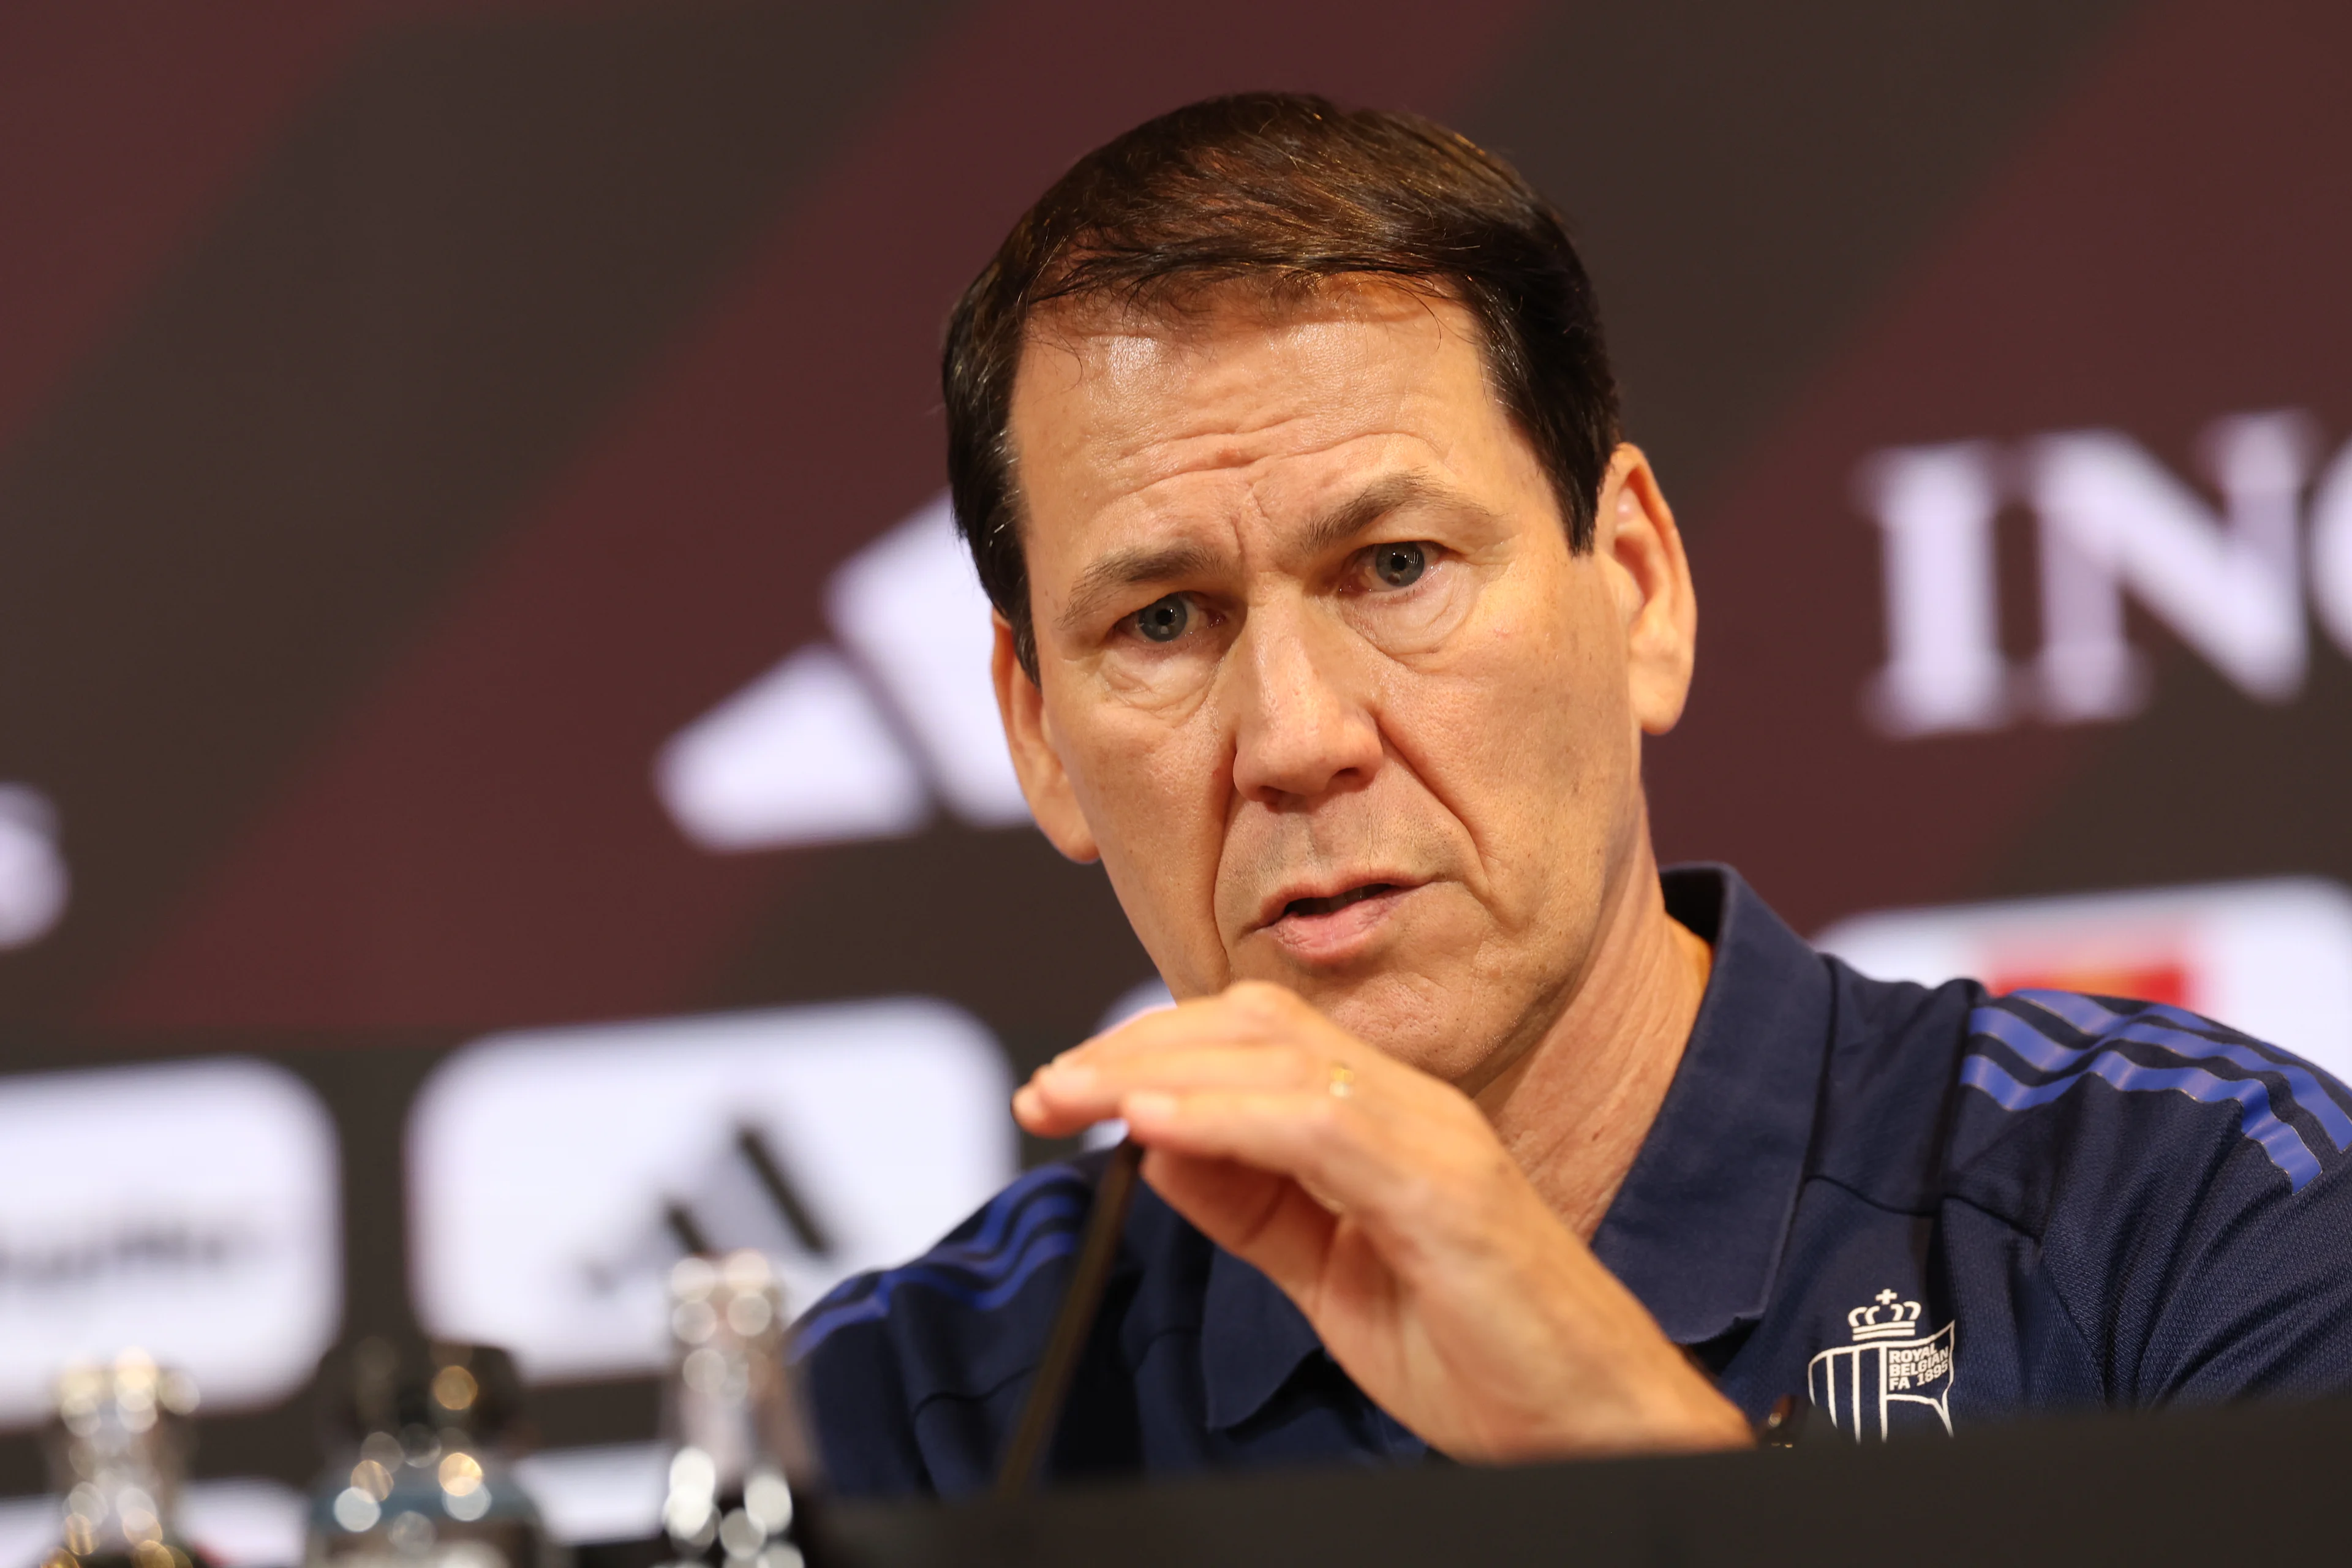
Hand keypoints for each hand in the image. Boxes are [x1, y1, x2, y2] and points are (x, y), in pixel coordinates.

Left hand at [1013, 981, 1751, 1460]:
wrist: (1598, 1424)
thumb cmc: (1479, 1354)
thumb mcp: (1328, 1277)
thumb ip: (1250, 1206)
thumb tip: (1157, 1143)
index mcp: (1388, 1121)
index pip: (1254, 1040)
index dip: (1150, 1049)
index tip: (1065, 1087)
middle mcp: (1414, 1109)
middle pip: (1253, 1028)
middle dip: (1133, 1049)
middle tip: (1044, 1090)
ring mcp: (1437, 1141)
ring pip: (1279, 1059)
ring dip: (1158, 1072)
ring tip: (1074, 1096)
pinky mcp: (1450, 1192)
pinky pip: (1322, 1127)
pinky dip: (1228, 1117)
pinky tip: (1154, 1127)